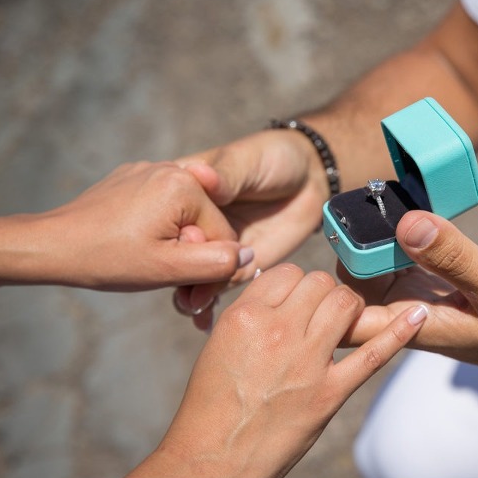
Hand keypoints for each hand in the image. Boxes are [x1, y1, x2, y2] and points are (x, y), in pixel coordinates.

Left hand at [1, 161, 251, 290]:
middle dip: (192, 254)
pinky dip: (160, 229)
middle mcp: (171, 169)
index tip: (187, 287)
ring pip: (185, 217)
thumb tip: (249, 256)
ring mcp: (150, 171)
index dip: (210, 267)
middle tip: (168, 281)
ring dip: (177, 244)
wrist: (52, 245)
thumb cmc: (110, 259)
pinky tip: (141, 248)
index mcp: (185, 186)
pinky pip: (163, 207)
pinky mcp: (133, 178)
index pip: (224, 235)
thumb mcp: (169, 270)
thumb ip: (217, 264)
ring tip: (152, 265)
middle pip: (206, 223)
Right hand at [121, 264, 427, 477]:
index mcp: (245, 316)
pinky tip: (418, 315)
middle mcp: (278, 331)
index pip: (288, 273)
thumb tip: (279, 293)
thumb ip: (251, 313)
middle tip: (320, 313)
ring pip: (346, 303)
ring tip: (342, 322)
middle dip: (324, 293)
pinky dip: (399, 332)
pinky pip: (373, 354)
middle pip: (320, 282)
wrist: (214, 459)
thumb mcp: (219, 344)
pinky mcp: (330, 393)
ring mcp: (307, 362)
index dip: (296, 284)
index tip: (297, 299)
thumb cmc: (211, 404)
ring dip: (349, 307)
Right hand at [173, 129, 330, 327]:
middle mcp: (197, 224)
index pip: (167, 215)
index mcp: (187, 192)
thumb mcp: (246, 160)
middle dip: (177, 272)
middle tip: (185, 285)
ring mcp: (217, 247)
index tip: (181, 241)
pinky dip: (209, 304)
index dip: (172, 231)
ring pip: (195, 276)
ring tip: (194, 305)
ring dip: (191, 293)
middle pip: (177, 253)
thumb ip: (226, 174)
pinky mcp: (239, 265)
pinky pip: (220, 287)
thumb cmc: (274, 157)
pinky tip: (204, 319)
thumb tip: (201, 175)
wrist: (310, 178)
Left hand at [339, 210, 477, 391]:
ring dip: (373, 243)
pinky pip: (408, 263)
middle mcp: (413, 317)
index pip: (347, 323)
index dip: (325, 294)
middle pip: (355, 294)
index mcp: (416, 327)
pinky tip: (404, 214)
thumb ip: (453, 257)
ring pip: (379, 276)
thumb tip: (404, 223)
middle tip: (352, 207)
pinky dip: (401, 240)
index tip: (331, 240)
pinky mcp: (443, 287)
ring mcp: (426, 302)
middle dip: (347, 253)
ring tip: (374, 202)